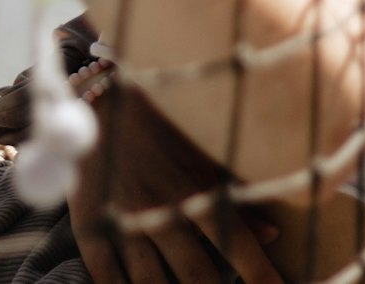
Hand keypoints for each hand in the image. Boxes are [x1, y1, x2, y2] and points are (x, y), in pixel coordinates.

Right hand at [68, 83, 282, 283]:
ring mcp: (125, 220)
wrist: (100, 99)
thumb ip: (237, 196)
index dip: (261, 276)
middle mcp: (164, 209)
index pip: (238, 244)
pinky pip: (107, 277)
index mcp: (197, 188)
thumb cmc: (161, 126)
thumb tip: (273, 233)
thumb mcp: (203, 155)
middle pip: (196, 276)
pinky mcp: (91, 226)